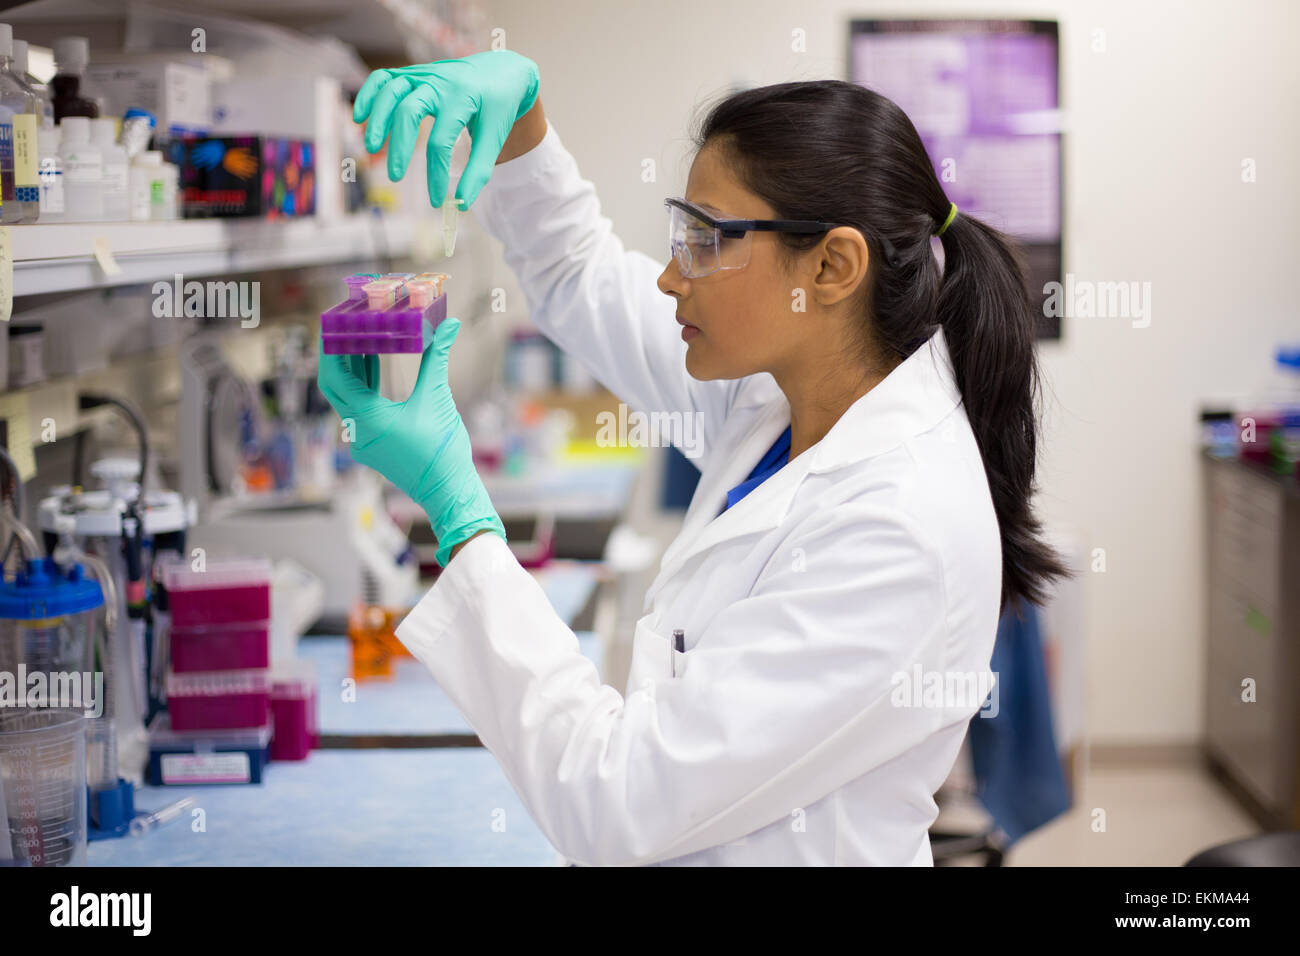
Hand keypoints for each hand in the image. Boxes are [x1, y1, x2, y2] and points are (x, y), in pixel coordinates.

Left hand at [317, 319, 505, 566]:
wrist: (447, 490)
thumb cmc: (442, 450)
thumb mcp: (438, 398)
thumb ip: (437, 358)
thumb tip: (449, 325)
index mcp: (368, 419)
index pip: (335, 377)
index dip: (331, 349)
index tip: (332, 325)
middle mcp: (358, 431)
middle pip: (335, 386)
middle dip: (337, 355)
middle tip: (341, 327)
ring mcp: (363, 440)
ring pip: (347, 397)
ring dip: (351, 369)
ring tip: (358, 337)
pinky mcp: (373, 444)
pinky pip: (358, 409)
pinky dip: (363, 386)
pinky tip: (371, 365)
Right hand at [353, 50, 540, 210]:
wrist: (503, 71)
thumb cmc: (498, 107)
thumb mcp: (496, 136)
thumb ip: (479, 170)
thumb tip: (461, 204)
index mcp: (463, 98)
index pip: (441, 141)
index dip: (435, 174)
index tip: (436, 200)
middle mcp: (439, 82)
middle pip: (408, 111)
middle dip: (399, 146)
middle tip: (396, 177)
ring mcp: (423, 74)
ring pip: (391, 91)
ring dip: (377, 119)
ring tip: (371, 148)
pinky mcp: (413, 73)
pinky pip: (383, 78)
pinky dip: (368, 94)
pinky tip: (359, 117)